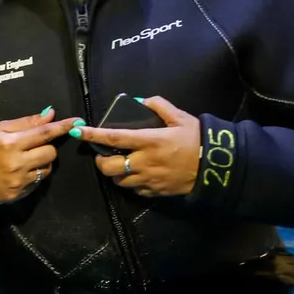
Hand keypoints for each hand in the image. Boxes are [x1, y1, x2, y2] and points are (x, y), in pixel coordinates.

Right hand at [0, 107, 82, 201]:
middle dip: (45, 148)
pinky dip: (33, 176)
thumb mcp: (0, 128)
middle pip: (50, 153)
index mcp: (11, 143)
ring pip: (46, 170)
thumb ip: (26, 123)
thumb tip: (50, 114)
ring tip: (24, 160)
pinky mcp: (18, 194)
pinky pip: (37, 183)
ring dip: (40, 163)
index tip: (77, 122)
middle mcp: (17, 163)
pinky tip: (18, 172)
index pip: (44, 133)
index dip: (62, 127)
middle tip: (32, 146)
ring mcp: (18, 181)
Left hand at [76, 96, 200, 197]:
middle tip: (103, 154)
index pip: (114, 138)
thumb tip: (139, 101)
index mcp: (149, 141)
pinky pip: (134, 190)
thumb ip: (159, 106)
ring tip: (119, 163)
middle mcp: (145, 162)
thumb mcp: (180, 117)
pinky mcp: (155, 192)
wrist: (215, 166)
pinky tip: (136, 174)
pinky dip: (130, 182)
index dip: (93, 135)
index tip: (77, 131)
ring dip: (115, 172)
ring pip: (119, 181)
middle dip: (100, 161)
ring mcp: (149, 180)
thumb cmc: (196, 139)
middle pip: (110, 167)